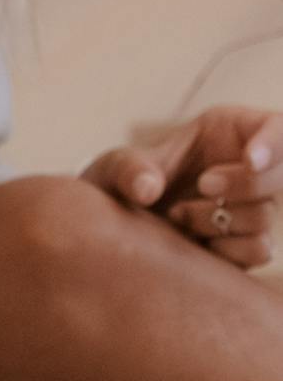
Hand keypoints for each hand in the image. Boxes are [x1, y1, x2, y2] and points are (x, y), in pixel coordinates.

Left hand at [82, 106, 280, 270]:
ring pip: (264, 217)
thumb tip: (147, 190)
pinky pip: (258, 251)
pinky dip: (228, 252)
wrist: (114, 228)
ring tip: (178, 216)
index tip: (250, 159)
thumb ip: (130, 170)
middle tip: (203, 184)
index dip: (272, 144)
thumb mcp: (115, 167)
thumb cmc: (119, 184)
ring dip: (219, 221)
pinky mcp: (242, 245)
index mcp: (230, 131)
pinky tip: (195, 246)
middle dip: (243, 184)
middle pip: (279, 176)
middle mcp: (248, 168)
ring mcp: (249, 208)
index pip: (276, 128)